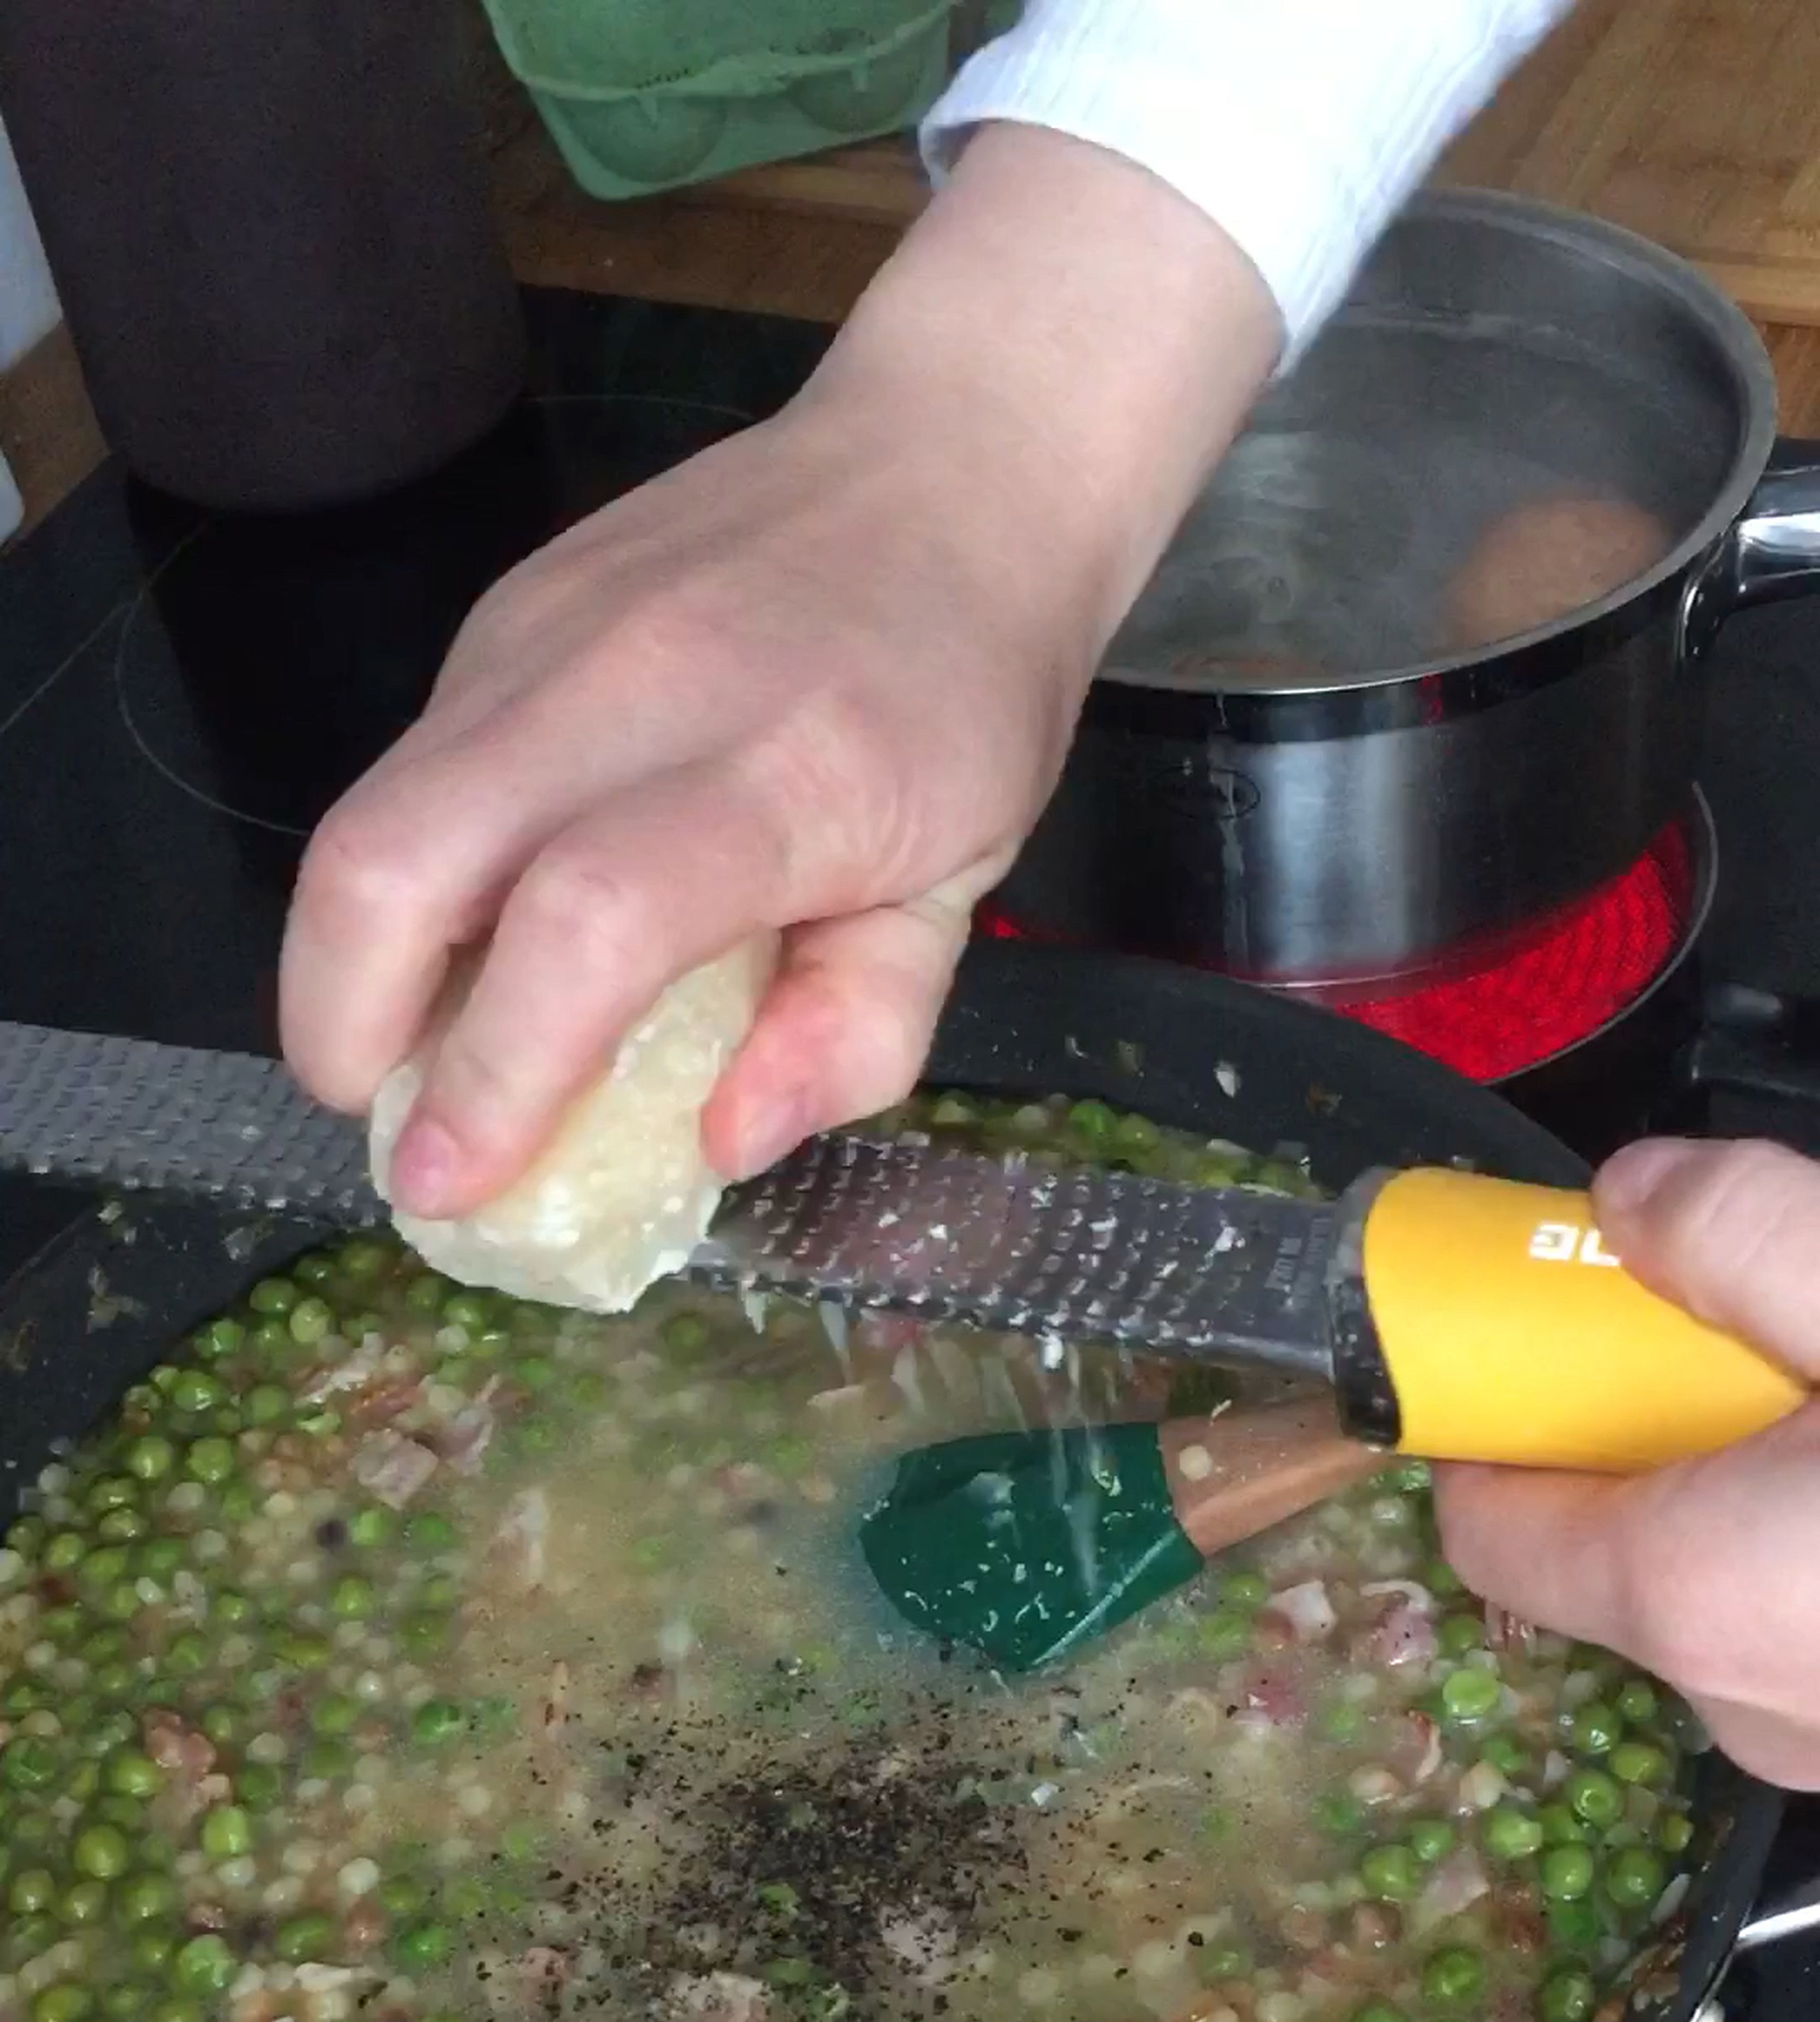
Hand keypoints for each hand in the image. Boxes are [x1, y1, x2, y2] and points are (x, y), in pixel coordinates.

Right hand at [279, 126, 1277, 1218]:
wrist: (950, 469)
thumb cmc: (965, 701)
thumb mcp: (960, 898)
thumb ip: (854, 1035)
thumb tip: (720, 1146)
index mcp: (784, 771)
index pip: (587, 923)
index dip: (494, 1070)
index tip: (452, 1180)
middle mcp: (636, 684)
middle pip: (394, 855)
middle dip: (341, 1021)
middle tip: (383, 1120)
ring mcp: (545, 635)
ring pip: (370, 813)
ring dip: (355, 963)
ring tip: (418, 1049)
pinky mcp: (500, 618)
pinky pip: (411, 774)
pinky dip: (408, 887)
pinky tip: (471, 938)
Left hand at [1435, 1139, 1819, 1786]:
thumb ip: (1747, 1235)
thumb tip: (1629, 1196)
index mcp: (1696, 1592)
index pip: (1489, 1525)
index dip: (1500, 1421)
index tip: (1551, 1332)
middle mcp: (1736, 1701)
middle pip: (1614, 1548)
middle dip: (1656, 1435)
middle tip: (1748, 1347)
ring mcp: (1817, 1738)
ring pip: (1725, 1587)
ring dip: (1752, 1486)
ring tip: (1818, 1393)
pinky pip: (1804, 1623)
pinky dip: (1809, 1544)